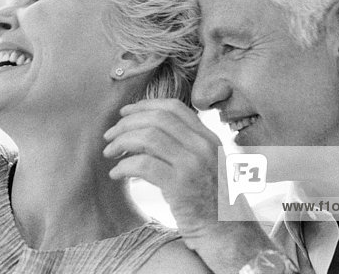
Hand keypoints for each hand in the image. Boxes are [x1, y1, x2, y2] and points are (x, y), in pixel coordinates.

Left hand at [104, 99, 278, 273]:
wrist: (229, 233)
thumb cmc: (212, 201)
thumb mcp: (206, 164)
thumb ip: (185, 145)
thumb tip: (145, 130)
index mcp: (209, 137)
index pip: (173, 107)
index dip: (144, 106)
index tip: (124, 113)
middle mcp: (203, 146)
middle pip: (157, 119)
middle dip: (127, 123)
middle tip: (109, 135)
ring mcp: (193, 164)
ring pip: (148, 138)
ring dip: (121, 142)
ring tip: (110, 153)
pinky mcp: (181, 186)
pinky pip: (143, 165)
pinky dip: (123, 166)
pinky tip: (116, 174)